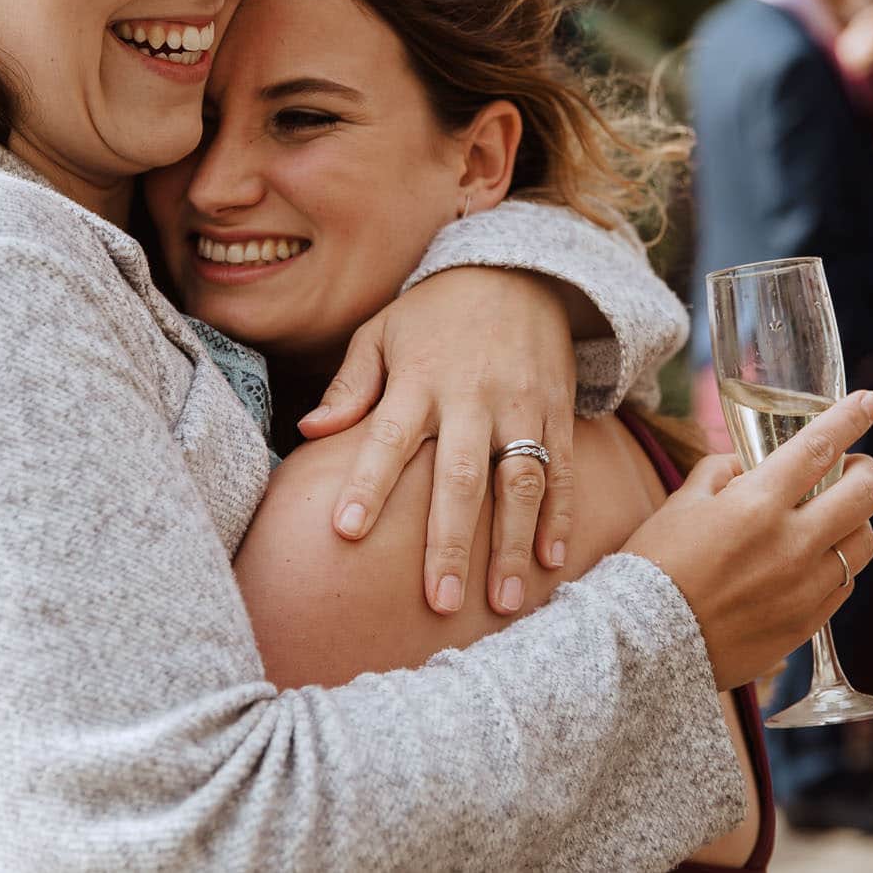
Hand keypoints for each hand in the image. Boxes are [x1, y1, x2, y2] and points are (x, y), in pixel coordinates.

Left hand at [298, 267, 585, 617]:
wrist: (517, 268)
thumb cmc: (433, 312)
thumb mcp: (381, 332)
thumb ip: (350, 385)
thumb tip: (309, 431)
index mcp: (419, 378)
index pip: (388, 437)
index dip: (367, 484)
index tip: (346, 532)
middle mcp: (472, 396)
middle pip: (461, 477)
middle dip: (449, 543)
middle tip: (438, 602)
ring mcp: (521, 405)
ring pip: (520, 483)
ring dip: (512, 545)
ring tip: (505, 604)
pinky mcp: (558, 410)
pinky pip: (563, 469)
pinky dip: (561, 516)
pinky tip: (553, 561)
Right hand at [622, 391, 872, 689]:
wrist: (646, 642)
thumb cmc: (654, 565)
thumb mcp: (681, 503)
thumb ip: (722, 473)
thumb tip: (749, 468)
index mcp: (757, 503)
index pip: (818, 448)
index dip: (850, 418)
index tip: (869, 402)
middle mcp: (792, 543)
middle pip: (864, 496)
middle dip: (866, 472)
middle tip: (855, 468)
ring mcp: (806, 587)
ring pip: (863, 543)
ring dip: (855, 521)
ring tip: (832, 518)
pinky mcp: (807, 622)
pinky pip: (843, 583)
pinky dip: (836, 564)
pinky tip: (811, 561)